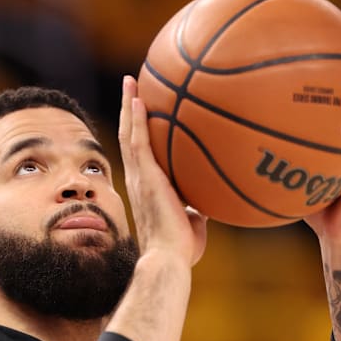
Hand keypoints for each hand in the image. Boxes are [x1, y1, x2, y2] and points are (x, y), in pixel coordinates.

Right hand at [118, 75, 207, 266]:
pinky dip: (137, 119)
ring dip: (130, 105)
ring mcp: (139, 176)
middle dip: (130, 109)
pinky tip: (139, 99)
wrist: (170, 259)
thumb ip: (197, 209)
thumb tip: (210, 203)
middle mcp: (138, 178)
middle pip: (129, 135)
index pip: (139, 152)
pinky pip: (138, 141)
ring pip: (130, 132)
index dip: (138, 130)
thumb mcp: (194, 222)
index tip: (142, 111)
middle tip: (132, 85)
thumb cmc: (180, 248)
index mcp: (146, 186)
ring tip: (131, 81)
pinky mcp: (145, 177)